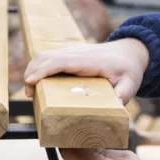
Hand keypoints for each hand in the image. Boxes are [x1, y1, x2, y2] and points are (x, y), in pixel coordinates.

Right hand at [23, 38, 148, 103]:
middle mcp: (77, 53)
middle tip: (29, 94)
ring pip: (45, 55)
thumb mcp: (130, 83)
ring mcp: (72, 51)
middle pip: (46, 56)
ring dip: (32, 69)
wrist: (130, 52)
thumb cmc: (129, 69)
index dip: (43, 70)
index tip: (30, 82)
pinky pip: (49, 58)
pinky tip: (38, 84)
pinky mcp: (69, 54)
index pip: (60, 62)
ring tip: (30, 91)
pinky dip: (39, 68)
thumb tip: (115, 107)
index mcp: (88, 61)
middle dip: (31, 72)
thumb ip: (123, 95)